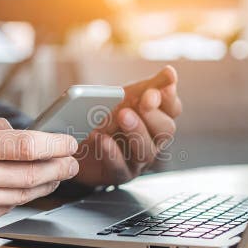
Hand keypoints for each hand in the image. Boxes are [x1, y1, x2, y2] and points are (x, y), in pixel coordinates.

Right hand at [0, 118, 78, 235]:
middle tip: (72, 162)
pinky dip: (22, 198)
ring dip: (46, 185)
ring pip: (22, 195)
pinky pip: (6, 209)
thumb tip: (26, 133)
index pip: (25, 146)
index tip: (69, 143)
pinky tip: (30, 190)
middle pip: (30, 174)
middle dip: (59, 168)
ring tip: (57, 175)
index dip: (54, 146)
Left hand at [74, 65, 181, 185]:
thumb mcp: (125, 97)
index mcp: (156, 119)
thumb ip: (148, 86)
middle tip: (141, 100)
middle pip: (165, 130)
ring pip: (146, 151)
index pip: (173, 109)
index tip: (154, 89)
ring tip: (122, 115)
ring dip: (136, 131)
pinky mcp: (119, 175)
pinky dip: (112, 153)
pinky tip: (102, 138)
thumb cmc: (106, 118)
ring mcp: (137, 161)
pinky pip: (120, 168)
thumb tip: (171, 72)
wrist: (75, 142)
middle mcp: (152, 141)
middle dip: (152, 114)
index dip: (167, 99)